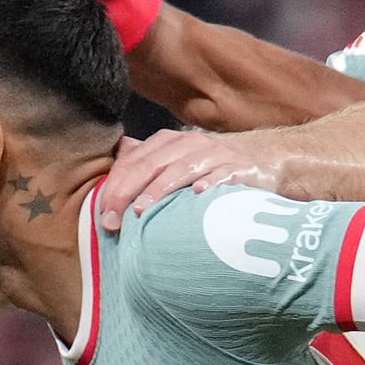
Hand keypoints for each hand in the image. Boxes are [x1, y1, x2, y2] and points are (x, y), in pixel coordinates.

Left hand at [95, 126, 277, 233]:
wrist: (262, 160)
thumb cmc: (210, 167)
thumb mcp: (175, 160)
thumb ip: (145, 159)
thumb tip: (116, 153)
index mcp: (169, 143)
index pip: (134, 161)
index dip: (115, 187)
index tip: (102, 215)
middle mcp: (190, 144)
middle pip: (152, 165)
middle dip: (129, 192)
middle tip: (113, 221)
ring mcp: (217, 155)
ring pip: (183, 169)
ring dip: (161, 189)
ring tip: (143, 209)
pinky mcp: (241, 169)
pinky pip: (224, 175)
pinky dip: (211, 183)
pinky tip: (198, 195)